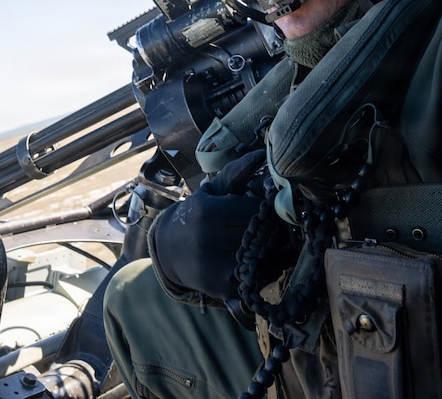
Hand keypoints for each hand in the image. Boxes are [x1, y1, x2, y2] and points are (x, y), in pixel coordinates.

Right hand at [149, 151, 265, 301]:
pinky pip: (257, 278)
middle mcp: (209, 240)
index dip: (268, 211)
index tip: (270, 211)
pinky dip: (263, 272)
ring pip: (264, 258)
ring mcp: (215, 266)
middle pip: (262, 234)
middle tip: (273, 229)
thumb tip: (259, 154)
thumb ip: (236, 173)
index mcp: (208, 212)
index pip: (257, 210)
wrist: (167, 250)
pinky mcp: (221, 287)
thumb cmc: (195, 217)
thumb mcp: (210, 192)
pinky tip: (256, 263)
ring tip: (265, 245)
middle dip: (273, 231)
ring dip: (272, 252)